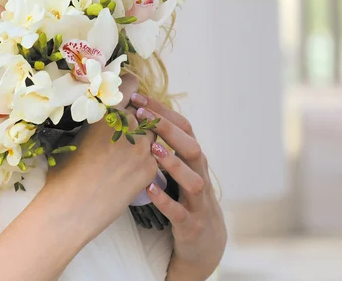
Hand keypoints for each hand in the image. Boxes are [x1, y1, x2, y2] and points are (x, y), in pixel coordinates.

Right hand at [46, 74, 157, 232]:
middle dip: (136, 119)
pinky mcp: (151, 168)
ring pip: (152, 134)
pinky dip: (145, 161)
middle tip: (123, 132)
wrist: (73, 208)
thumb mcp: (74, 137)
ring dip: (143, 140)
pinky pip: (154, 157)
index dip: (128, 90)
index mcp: (108, 111)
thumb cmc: (64, 173)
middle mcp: (130, 124)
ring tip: (125, 155)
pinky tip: (128, 172)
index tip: (126, 94)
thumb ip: (94, 121)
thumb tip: (99, 116)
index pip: (130, 86)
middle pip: (142, 112)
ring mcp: (144, 147)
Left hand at [131, 93, 226, 279]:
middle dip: (168, 129)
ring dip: (173, 163)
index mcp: (194, 162)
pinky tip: (148, 188)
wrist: (205, 245)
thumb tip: (136, 120)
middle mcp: (200, 177)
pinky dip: (165, 200)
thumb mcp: (179, 172)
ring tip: (151, 148)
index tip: (137, 97)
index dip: (163, 112)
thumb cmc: (185, 200)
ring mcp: (198, 202)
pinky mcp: (191, 225)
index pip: (184, 129)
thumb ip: (165, 149)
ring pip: (193, 180)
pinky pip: (179, 212)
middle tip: (142, 114)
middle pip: (192, 148)